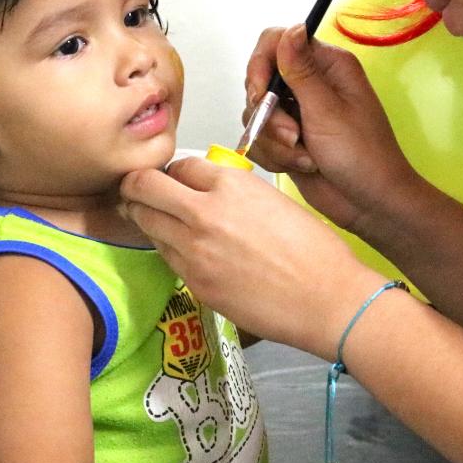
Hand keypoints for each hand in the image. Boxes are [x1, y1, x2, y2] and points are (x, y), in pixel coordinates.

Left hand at [121, 157, 383, 357]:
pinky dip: (167, 248)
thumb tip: (213, 194)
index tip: (175, 179)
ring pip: (145, 222)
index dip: (175, 171)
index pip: (180, 164)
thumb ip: (236, 193)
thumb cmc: (315, 251)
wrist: (326, 298)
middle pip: (144, 187)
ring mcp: (194, 249)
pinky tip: (182, 250)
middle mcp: (204, 212)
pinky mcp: (194, 282)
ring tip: (154, 220)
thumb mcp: (275, 201)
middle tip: (137, 191)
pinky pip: (164, 256)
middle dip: (136, 186)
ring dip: (145, 217)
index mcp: (231, 184)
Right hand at [242, 24, 419, 239]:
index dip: (260, 65)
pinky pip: (260, 139)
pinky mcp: (288, 138)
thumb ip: (301, 70)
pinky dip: (276, 156)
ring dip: (275, 141)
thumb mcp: (328, 111)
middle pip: (260, 80)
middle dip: (269, 114)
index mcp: (328, 65)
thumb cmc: (363, 156)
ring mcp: (298, 112)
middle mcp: (311, 83)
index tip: (260, 94)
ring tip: (305, 156)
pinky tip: (303, 166)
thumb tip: (292, 27)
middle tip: (294, 134)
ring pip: (257, 114)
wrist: (371, 204)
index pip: (275, 42)